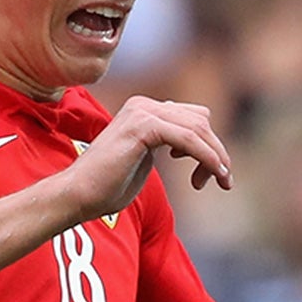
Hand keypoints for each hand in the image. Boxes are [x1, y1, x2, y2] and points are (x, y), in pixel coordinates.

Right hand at [57, 95, 232, 222]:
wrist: (78, 195)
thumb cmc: (108, 187)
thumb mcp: (144, 160)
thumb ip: (166, 147)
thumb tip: (192, 149)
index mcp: (144, 110)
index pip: (193, 118)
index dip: (209, 146)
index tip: (210, 175)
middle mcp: (143, 105)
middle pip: (201, 120)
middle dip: (217, 151)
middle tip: (223, 181)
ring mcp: (142, 112)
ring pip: (198, 128)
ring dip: (217, 157)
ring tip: (221, 181)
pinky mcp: (142, 127)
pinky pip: (188, 139)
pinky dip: (206, 157)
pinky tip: (214, 174)